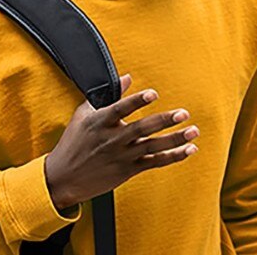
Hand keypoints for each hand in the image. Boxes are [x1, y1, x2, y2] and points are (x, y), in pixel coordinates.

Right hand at [44, 74, 198, 210]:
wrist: (63, 178)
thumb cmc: (73, 143)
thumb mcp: (84, 114)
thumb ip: (108, 96)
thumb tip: (127, 78)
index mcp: (100, 122)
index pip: (120, 109)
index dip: (137, 101)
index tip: (153, 94)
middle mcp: (113, 139)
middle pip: (142, 129)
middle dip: (164, 121)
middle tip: (183, 113)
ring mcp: (122, 156)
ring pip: (153, 147)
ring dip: (175, 139)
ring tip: (193, 131)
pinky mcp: (128, 170)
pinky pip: (154, 162)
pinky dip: (173, 157)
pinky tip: (189, 150)